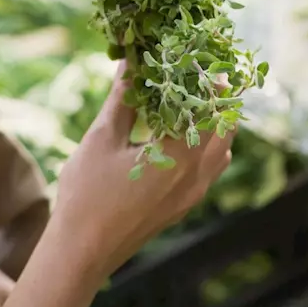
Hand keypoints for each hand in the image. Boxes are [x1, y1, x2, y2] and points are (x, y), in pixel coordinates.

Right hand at [52, 62, 232, 278]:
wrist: (83, 250)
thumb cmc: (87, 193)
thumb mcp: (102, 138)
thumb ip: (122, 98)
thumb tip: (131, 61)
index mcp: (179, 156)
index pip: (209, 107)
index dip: (209, 79)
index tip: (203, 56)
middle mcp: (196, 176)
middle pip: (224, 128)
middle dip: (217, 99)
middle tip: (201, 72)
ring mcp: (193, 194)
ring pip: (221, 151)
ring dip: (213, 123)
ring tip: (192, 99)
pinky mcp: (184, 206)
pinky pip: (209, 168)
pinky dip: (204, 145)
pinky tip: (179, 134)